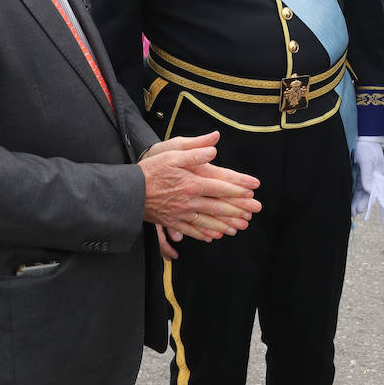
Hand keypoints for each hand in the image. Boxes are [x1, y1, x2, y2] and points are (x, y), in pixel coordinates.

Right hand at [139, 131, 261, 241]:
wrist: (128, 192)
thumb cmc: (151, 170)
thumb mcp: (172, 153)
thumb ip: (195, 151)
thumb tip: (214, 148)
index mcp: (192, 183)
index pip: (221, 187)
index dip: (238, 189)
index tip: (253, 190)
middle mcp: (189, 201)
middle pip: (218, 207)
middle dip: (239, 209)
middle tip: (254, 212)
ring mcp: (181, 214)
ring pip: (208, 222)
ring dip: (226, 224)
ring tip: (240, 227)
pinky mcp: (172, 222)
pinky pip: (192, 231)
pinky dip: (205, 234)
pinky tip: (214, 236)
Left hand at [351, 136, 383, 229]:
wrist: (365, 138)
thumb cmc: (368, 148)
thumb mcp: (367, 161)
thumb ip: (368, 176)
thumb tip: (369, 190)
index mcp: (378, 177)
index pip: (373, 193)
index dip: (366, 202)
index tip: (360, 210)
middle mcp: (373, 179)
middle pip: (366, 195)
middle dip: (360, 205)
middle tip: (353, 213)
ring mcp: (366, 178)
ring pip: (361, 193)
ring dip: (356, 201)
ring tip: (350, 211)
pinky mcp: (360, 175)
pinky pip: (357, 187)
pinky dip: (354, 194)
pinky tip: (349, 200)